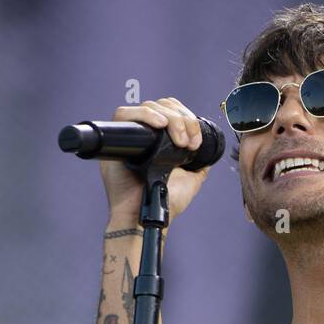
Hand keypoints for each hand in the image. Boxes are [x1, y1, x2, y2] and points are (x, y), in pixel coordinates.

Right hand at [101, 97, 211, 225]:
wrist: (147, 217)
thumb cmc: (166, 202)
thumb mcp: (191, 179)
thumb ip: (199, 164)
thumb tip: (208, 150)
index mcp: (159, 141)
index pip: (171, 111)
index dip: (186, 117)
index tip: (195, 140)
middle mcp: (143, 135)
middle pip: (162, 105)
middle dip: (182, 119)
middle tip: (189, 142)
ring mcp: (129, 135)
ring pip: (149, 106)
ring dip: (171, 119)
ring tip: (180, 141)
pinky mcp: (115, 139)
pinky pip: (125, 114)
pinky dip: (145, 115)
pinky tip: (160, 125)